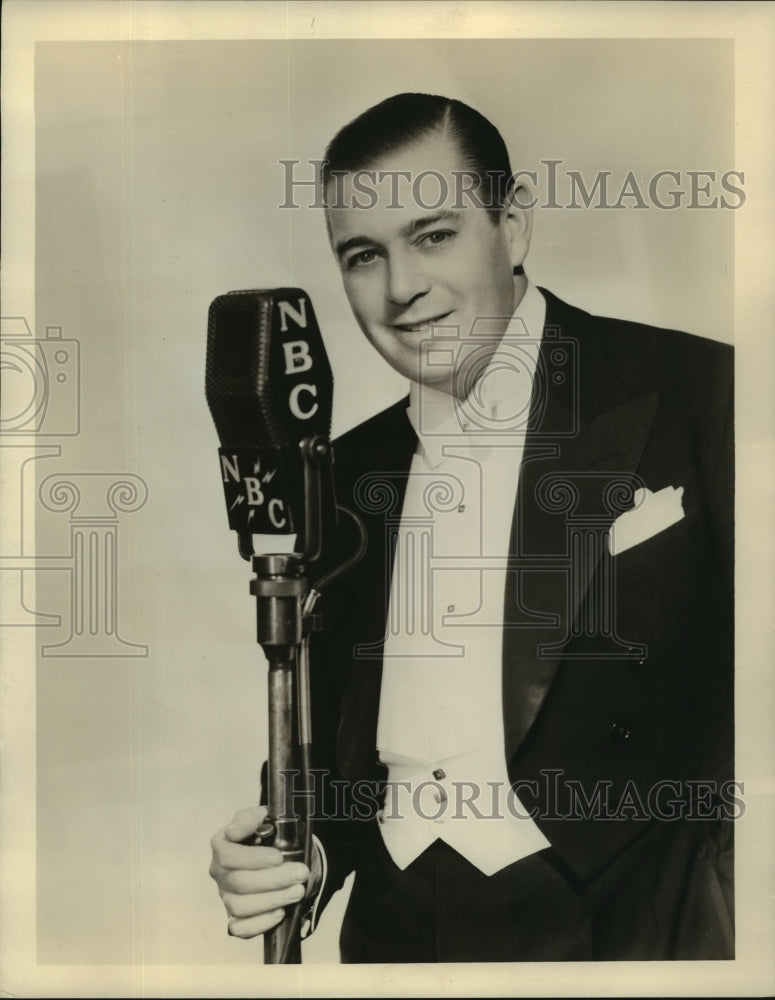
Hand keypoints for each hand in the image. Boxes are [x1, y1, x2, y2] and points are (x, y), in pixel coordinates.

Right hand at [209, 806, 314, 939]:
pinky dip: (260, 923)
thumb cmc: (271, 834)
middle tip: (300, 874)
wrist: (284, 854)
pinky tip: (280, 912)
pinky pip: (240, 928)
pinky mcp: (235, 916)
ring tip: (297, 891)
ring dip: (272, 900)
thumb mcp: (264, 816)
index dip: (253, 859)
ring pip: (240, 906)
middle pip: (239, 882)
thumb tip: (235, 830)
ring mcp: (226, 896)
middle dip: (273, 880)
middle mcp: (219, 872)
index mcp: (222, 844)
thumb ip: (250, 818)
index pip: (228, 855)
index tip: (278, 858)